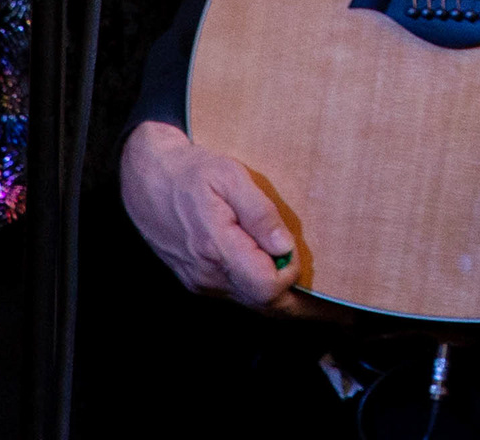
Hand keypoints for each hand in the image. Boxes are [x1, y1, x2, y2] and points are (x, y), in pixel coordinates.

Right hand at [122, 119, 322, 316]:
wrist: (146, 179)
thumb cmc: (190, 171)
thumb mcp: (230, 176)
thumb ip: (259, 213)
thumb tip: (285, 246)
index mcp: (216, 247)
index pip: (266, 287)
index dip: (292, 275)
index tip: (298, 252)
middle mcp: (207, 274)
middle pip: (262, 305)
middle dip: (298, 304)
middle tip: (333, 308)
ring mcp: (200, 281)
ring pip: (250, 303)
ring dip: (279, 297)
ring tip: (306, 287)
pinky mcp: (196, 281)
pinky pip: (235, 294)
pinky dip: (258, 290)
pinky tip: (273, 274)